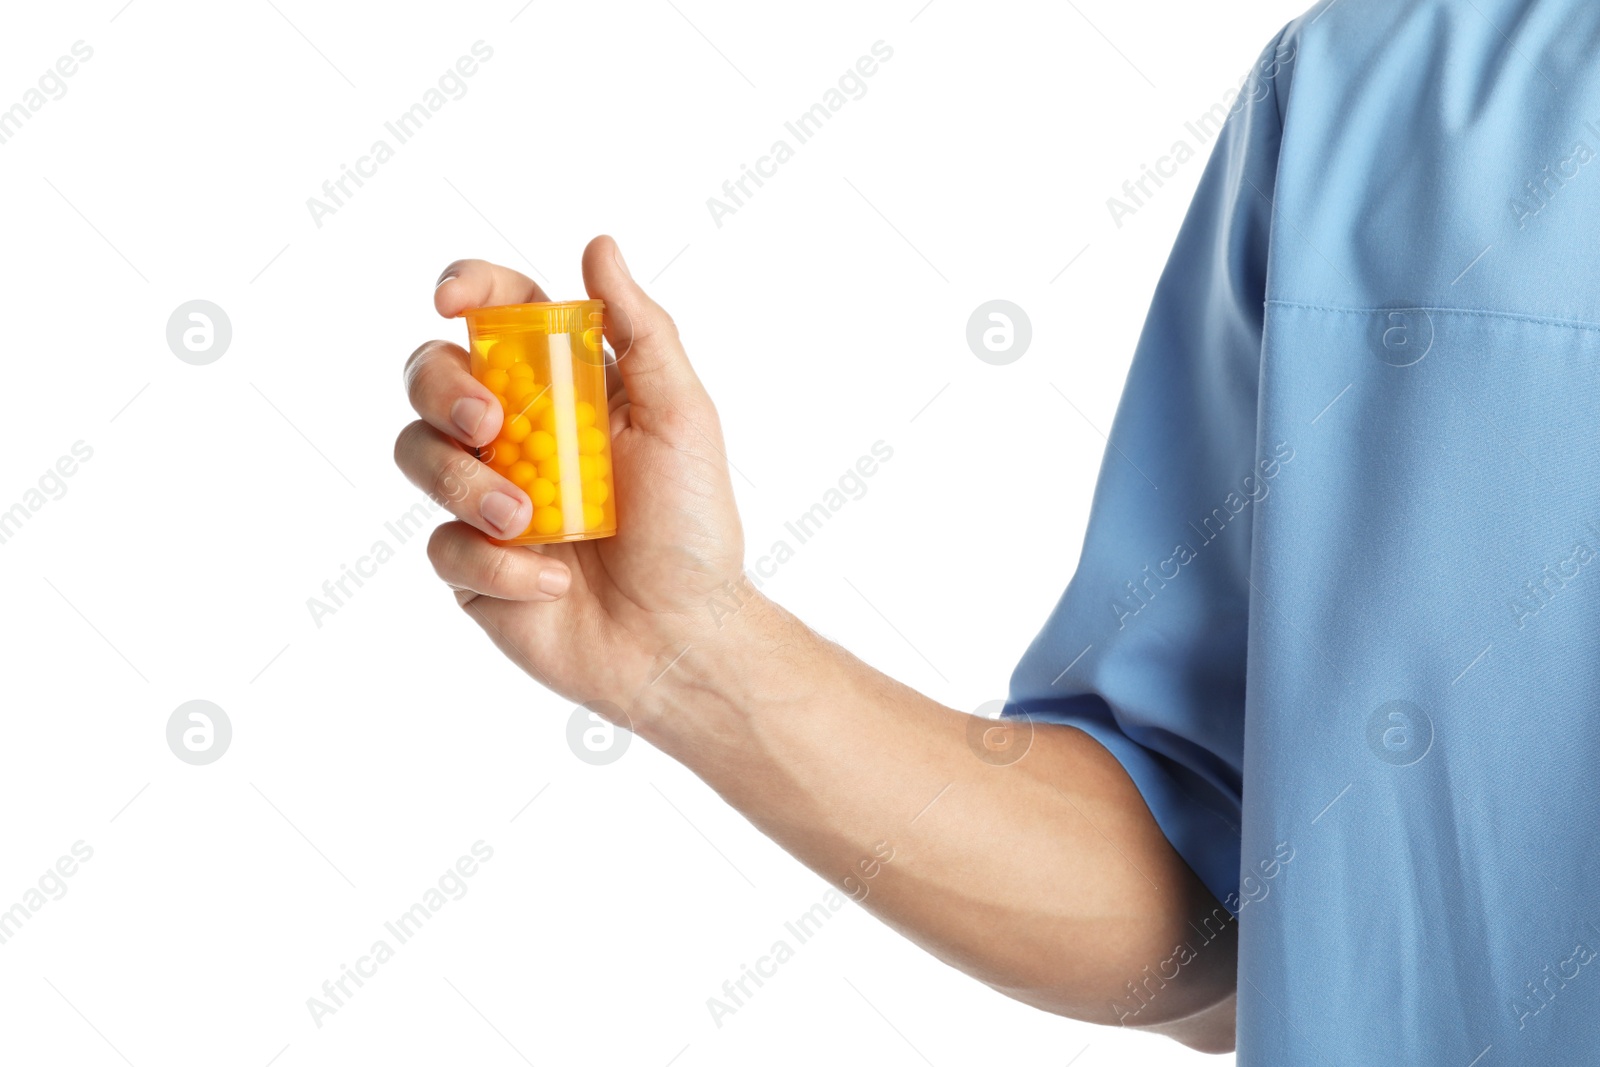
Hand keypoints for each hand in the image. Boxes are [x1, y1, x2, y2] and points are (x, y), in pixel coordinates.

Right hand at [394, 236, 751, 717]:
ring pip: (418, 454)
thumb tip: (598, 245)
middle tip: (491, 425)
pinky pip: (444, 544)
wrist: (682, 637)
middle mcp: (515, 433)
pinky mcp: (470, 566)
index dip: (466, 288)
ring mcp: (485, 499)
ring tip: (534, 522)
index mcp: (564, 385)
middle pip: (430, 374)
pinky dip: (499, 563)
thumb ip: (640, 331)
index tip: (454, 299)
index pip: (497, 313)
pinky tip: (553, 581)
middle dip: (444, 388)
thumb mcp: (680, 417)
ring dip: (469, 485)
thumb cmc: (692, 527)